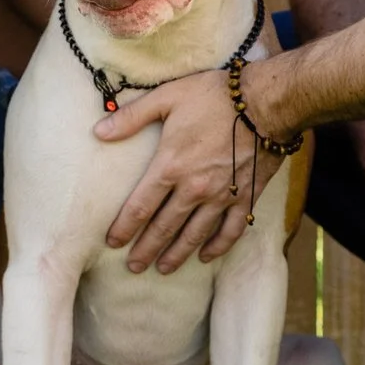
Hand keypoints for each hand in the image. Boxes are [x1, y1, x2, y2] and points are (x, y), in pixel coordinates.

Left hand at [93, 69, 290, 272]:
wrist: (266, 102)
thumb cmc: (214, 96)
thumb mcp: (167, 97)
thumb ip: (131, 117)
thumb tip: (98, 131)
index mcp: (170, 166)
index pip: (139, 207)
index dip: (124, 228)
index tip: (113, 243)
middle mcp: (194, 188)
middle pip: (164, 228)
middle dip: (146, 250)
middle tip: (133, 267)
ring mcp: (221, 197)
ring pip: (194, 235)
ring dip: (177, 254)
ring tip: (163, 268)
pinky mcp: (246, 197)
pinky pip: (231, 231)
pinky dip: (217, 246)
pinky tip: (206, 256)